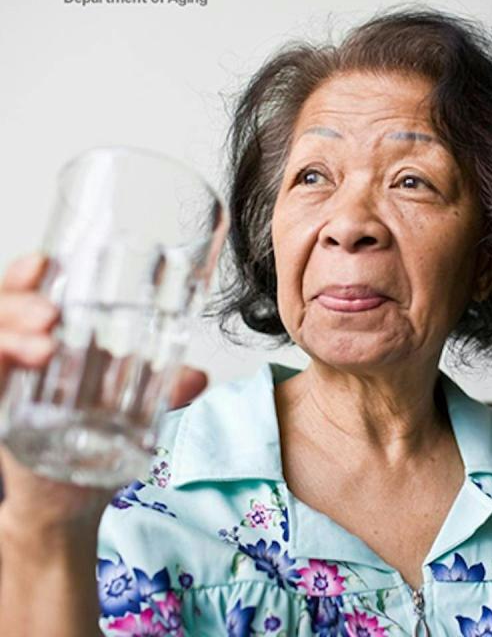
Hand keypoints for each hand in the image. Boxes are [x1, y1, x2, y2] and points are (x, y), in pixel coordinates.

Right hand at [0, 253, 208, 531]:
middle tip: (50, 313)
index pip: (30, 294)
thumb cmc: (98, 445)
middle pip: (2, 310)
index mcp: (53, 341)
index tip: (45, 262)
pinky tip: (10, 362)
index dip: (29, 274)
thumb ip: (165, 390)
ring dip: (8, 336)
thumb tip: (199, 377)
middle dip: (18, 301)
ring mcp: (4, 385)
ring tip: (43, 345)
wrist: (68, 504)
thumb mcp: (136, 411)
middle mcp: (20, 356)